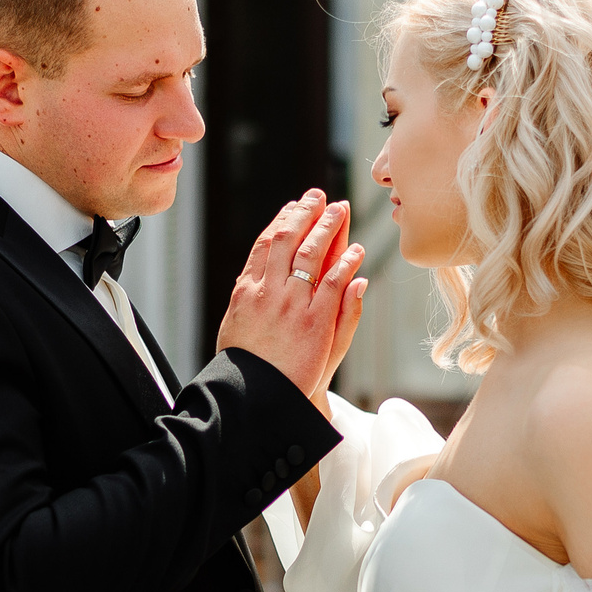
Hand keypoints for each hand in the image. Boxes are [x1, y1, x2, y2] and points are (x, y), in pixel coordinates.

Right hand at [216, 191, 365, 399]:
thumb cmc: (245, 366)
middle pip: (288, 240)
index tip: (293, 206)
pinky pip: (332, 282)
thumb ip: (249, 295)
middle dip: (304, 213)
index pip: (265, 244)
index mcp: (246, 290)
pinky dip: (344, 262)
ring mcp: (290, 304)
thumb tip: (256, 272)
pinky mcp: (314, 320)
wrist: (255, 396)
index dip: (281, 220)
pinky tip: (355, 250)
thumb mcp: (236, 325)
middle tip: (318, 196)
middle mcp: (267, 291)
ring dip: (327, 227)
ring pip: (311, 254)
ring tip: (340, 210)